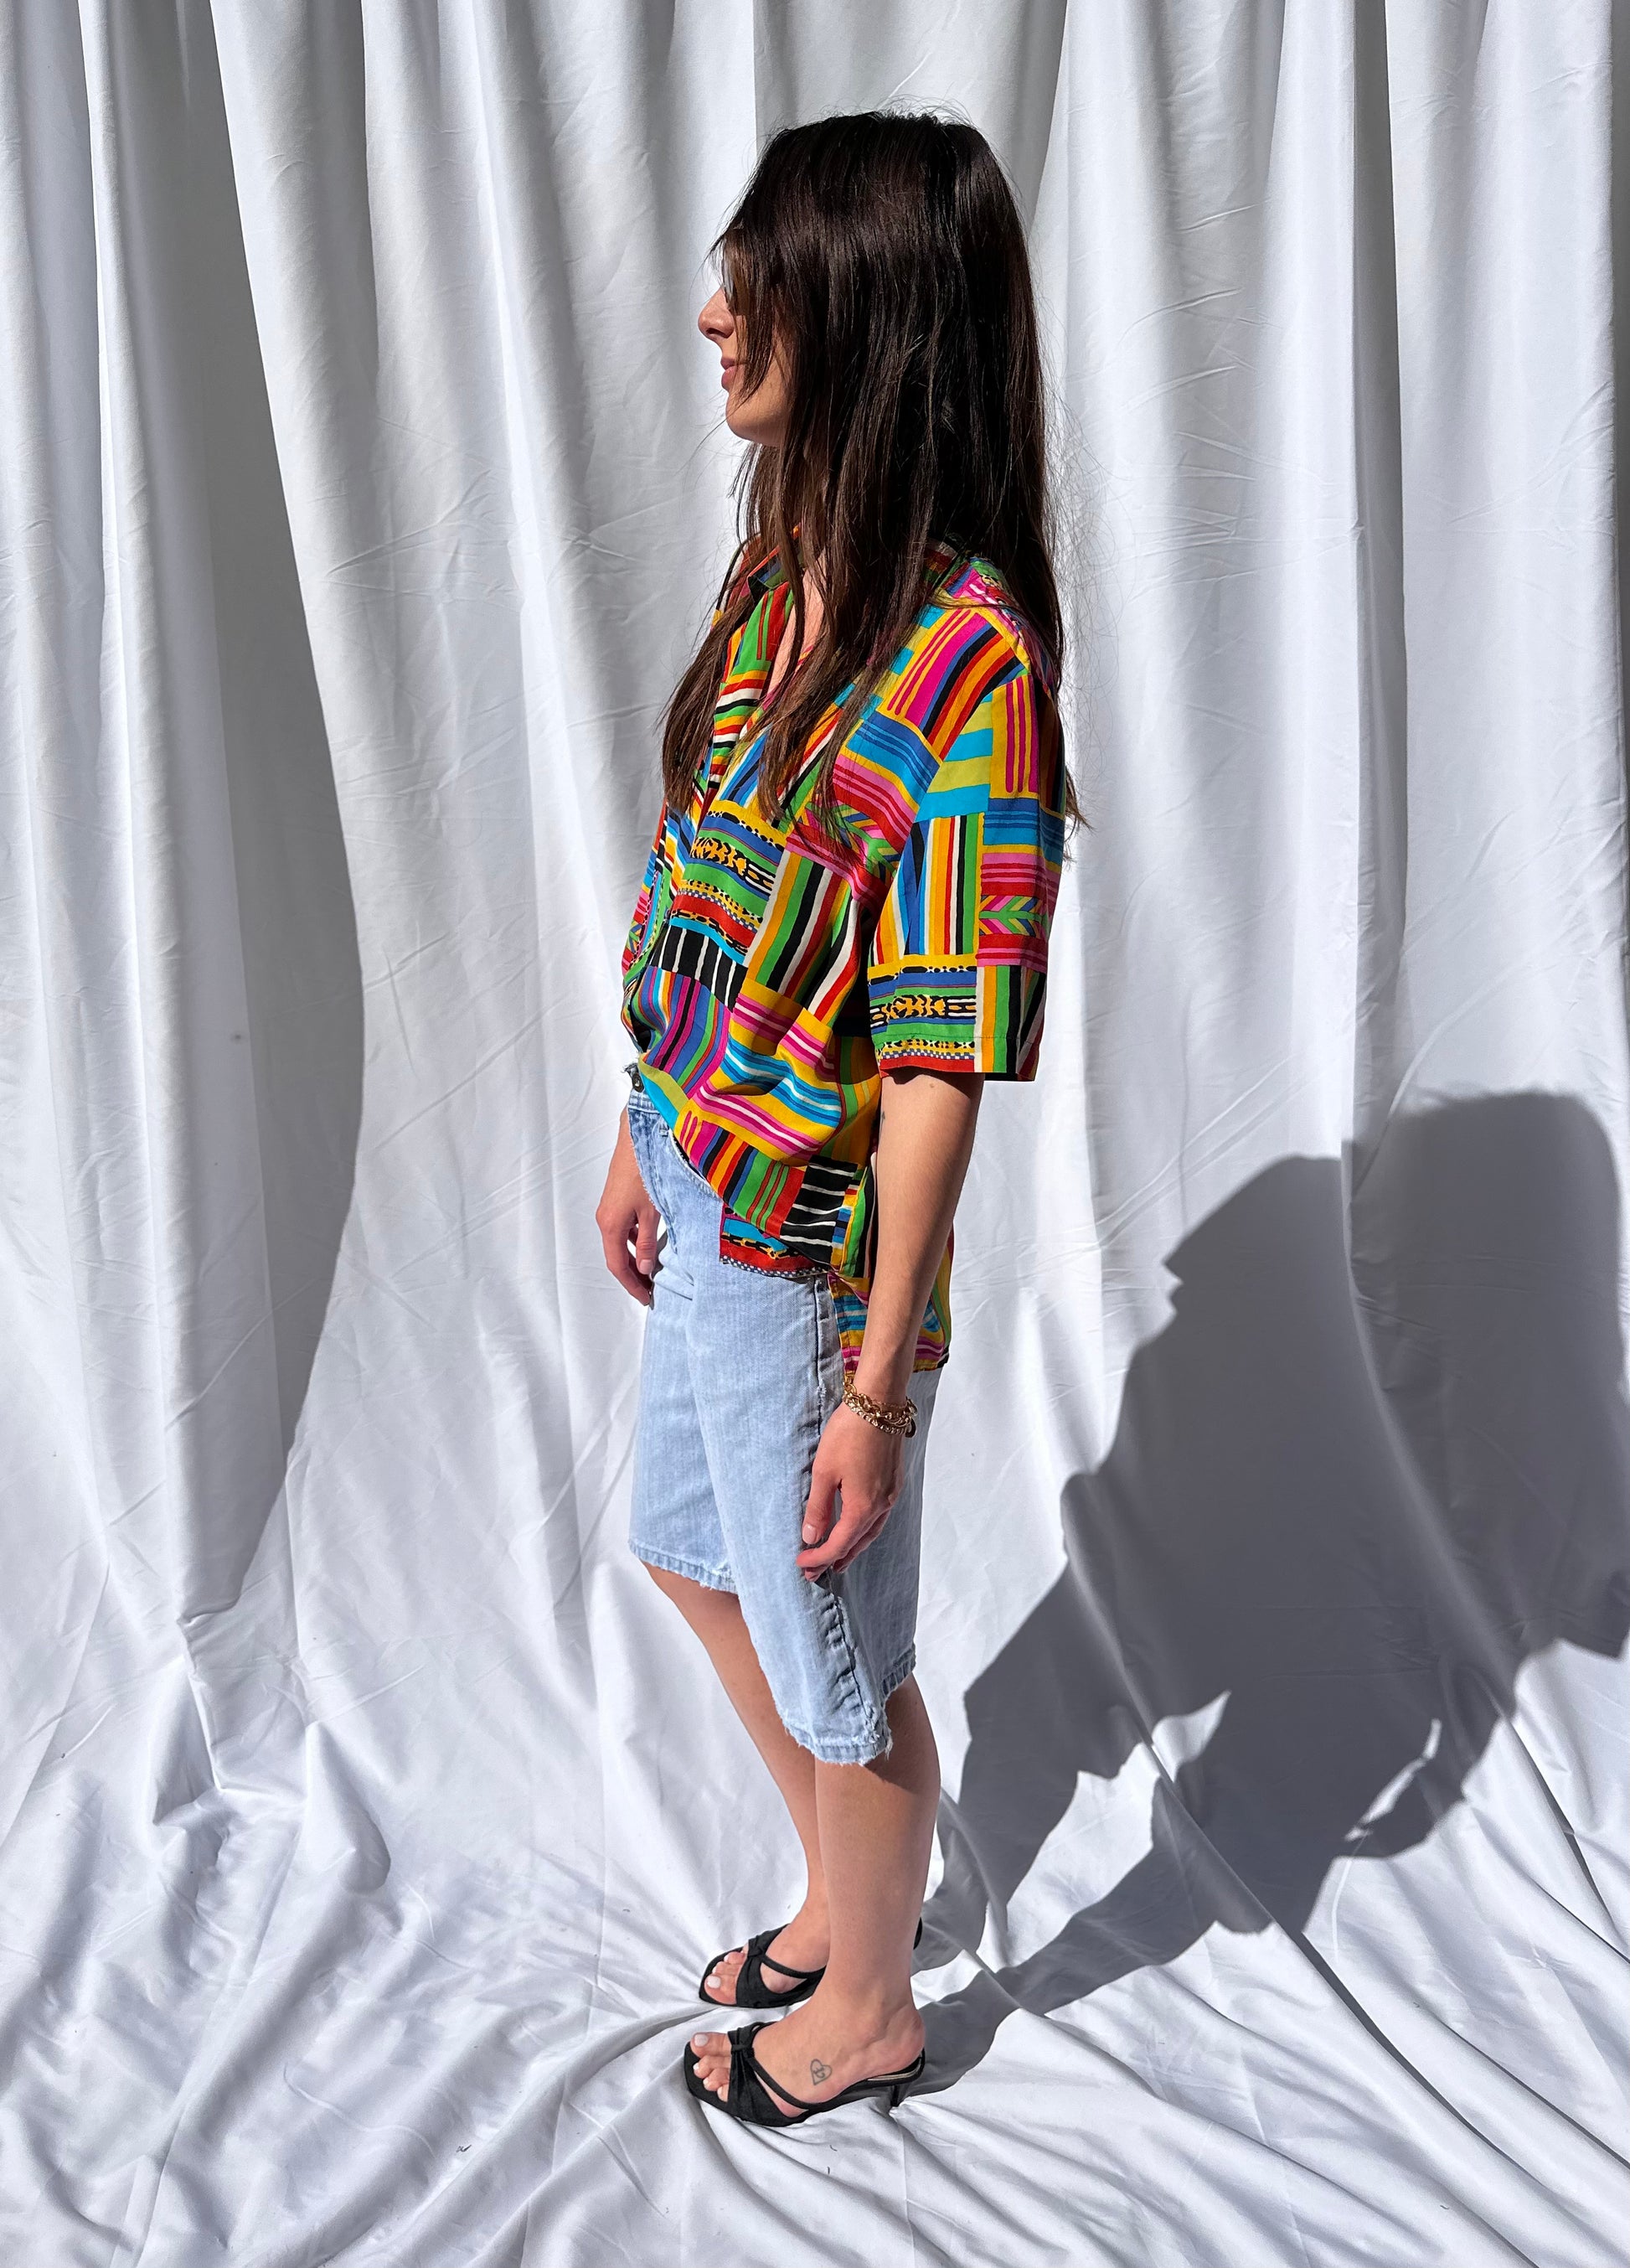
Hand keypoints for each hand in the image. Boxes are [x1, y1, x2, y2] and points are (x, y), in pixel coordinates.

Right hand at [595, 1111, 659, 1303]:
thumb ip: (647, 1242)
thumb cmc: (644, 1171)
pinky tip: (648, 1243)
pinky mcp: (616, 1198)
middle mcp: (605, 1218)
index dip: (632, 1286)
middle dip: (632, 1276)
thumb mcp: (651, 1212)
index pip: (618, 1266)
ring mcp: (609, 1208)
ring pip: (619, 1242)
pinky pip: (622, 1228)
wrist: (637, 1137)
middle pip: (616, 1256)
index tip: (646, 1299)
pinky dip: (633, 1242)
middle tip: (650, 1291)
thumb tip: (644, 1269)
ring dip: (633, 1259)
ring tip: (651, 1271)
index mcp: (610, 1224)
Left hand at [796, 1402, 905, 1577]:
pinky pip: (879, 1516)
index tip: (800, 1563)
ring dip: (853, 1547)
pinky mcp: (894, 1482)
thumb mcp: (824, 1472)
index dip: (818, 1557)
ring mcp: (891, 1494)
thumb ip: (818, 1508)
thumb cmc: (848, 1434)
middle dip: (836, 1558)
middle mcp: (882, 1506)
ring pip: (871, 1531)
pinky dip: (865, 1529)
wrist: (880, 1404)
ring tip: (838, 1558)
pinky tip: (856, 1526)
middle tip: (816, 1572)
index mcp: (863, 1507)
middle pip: (857, 1543)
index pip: (838, 1544)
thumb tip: (811, 1537)